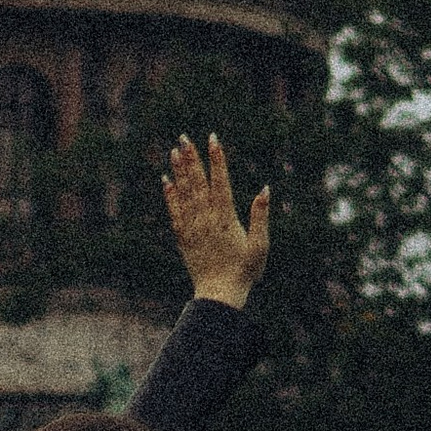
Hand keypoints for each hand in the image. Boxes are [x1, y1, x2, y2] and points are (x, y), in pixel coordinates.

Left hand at [161, 132, 269, 306]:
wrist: (219, 294)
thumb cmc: (244, 271)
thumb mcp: (259, 244)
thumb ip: (260, 215)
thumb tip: (265, 190)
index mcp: (226, 217)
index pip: (220, 181)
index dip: (217, 158)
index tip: (213, 138)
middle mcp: (206, 218)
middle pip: (197, 182)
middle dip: (192, 158)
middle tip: (184, 137)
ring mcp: (192, 227)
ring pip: (184, 193)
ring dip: (179, 171)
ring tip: (175, 151)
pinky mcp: (183, 237)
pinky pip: (174, 211)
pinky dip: (169, 195)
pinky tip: (166, 180)